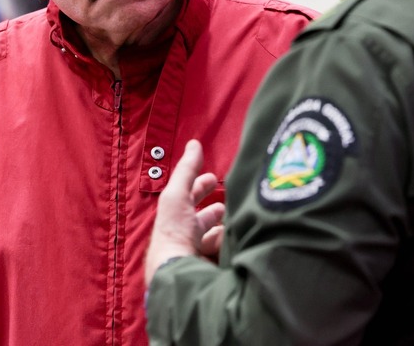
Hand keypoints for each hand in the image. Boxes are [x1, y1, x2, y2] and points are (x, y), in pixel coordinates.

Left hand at [145, 139, 225, 286]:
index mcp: (175, 220)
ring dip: (225, 229)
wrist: (178, 271)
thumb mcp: (178, 194)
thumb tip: (194, 143)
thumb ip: (187, 169)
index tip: (214, 178)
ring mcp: (197, 254)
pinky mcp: (211, 268)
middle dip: (215, 210)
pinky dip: (231, 246)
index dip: (201, 186)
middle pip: (202, 220)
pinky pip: (225, 254)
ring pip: (215, 238)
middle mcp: (184, 237)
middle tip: (228, 203)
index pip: (189, 199)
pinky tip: (238, 241)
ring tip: (238, 221)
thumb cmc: (174, 231)